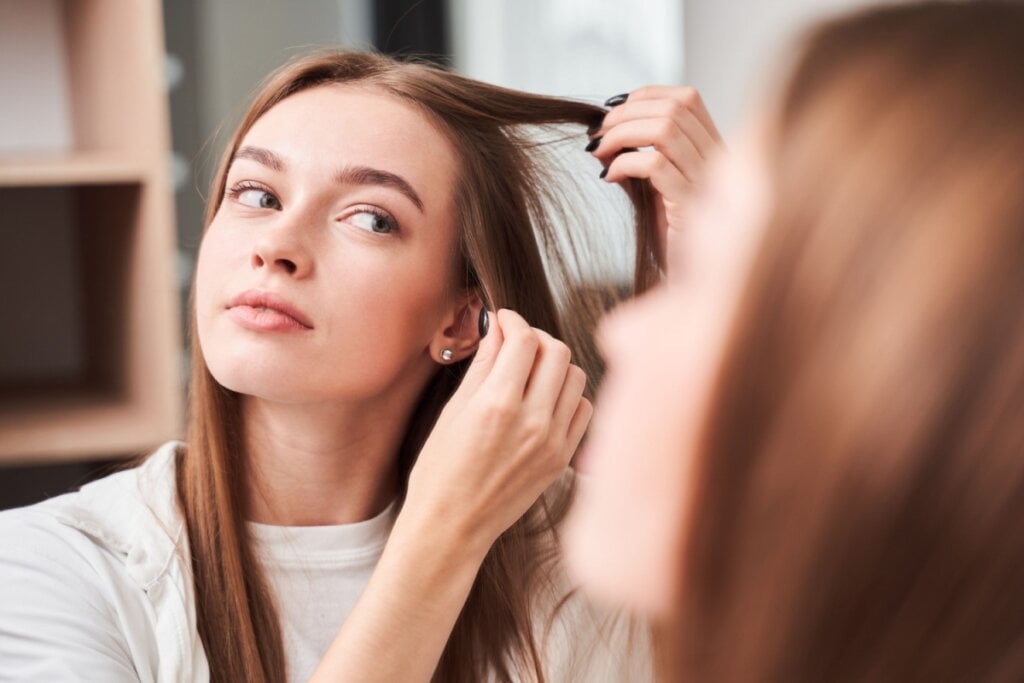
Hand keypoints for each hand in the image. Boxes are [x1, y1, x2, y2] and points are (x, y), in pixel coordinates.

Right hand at [404, 309, 591, 552]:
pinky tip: (546, 400)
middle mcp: (532, 421)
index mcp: (497, 405)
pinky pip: (584, 409)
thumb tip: (498, 330)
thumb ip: (482, 366)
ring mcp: (553, 441)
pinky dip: (570, 395)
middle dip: (537, 337)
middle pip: (557, 351)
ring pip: (575, 376)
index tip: (504, 320)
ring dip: (555, 365)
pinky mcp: (563, 459)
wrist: (452, 527)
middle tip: (518, 343)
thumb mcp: (452, 412)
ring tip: (532, 372)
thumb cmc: (440, 472)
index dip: (513, 320)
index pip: (524, 339)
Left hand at [588, 86, 723, 272]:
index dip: (646, 95)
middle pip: (675, 108)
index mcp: (715, 149)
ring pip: (666, 129)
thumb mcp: (659, 186)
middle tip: (598, 134)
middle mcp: (718, 160)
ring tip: (599, 152)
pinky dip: (624, 164)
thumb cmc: (671, 235)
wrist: (688, 283)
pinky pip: (655, 166)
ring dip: (622, 134)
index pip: (688, 98)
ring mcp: (707, 182)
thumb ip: (645, 155)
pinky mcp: (689, 206)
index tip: (613, 111)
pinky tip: (609, 178)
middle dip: (627, 114)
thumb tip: (603, 132)